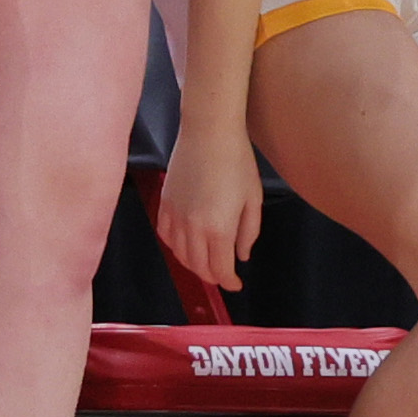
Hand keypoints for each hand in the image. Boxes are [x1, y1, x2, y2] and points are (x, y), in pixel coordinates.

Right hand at [156, 122, 261, 292]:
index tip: (236, 284)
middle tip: (223, 273)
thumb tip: (241, 256)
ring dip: (194, 264)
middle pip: (199, 267)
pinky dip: (174, 246)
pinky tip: (185, 243)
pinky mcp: (165, 202)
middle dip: (213, 276)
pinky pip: (165, 235)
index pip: (221, 270)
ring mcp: (175, 215)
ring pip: (180, 254)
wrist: (208, 131)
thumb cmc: (237, 161)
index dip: (229, 282)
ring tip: (206, 261)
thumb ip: (248, 233)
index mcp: (218, 229)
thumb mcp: (253, 199)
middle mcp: (193, 227)